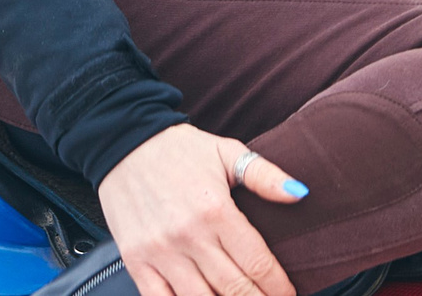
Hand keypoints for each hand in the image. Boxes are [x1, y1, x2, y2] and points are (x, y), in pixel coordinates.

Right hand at [96, 122, 305, 295]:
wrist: (122, 141)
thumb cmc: (178, 149)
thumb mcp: (226, 151)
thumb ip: (264, 175)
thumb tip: (299, 193)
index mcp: (216, 209)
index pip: (257, 263)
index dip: (278, 286)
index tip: (289, 294)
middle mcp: (188, 235)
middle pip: (234, 289)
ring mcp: (160, 252)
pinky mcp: (136, 261)